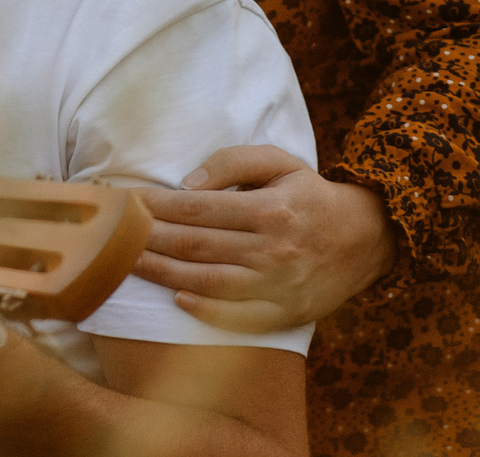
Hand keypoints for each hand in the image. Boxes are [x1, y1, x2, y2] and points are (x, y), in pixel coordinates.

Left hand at [134, 145, 396, 329]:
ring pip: (210, 282)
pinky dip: (207, 311)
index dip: (154, 205)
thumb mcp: (279, 162)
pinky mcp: (288, 313)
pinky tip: (177, 299)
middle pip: (196, 245)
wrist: (368, 238)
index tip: (123, 202)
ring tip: (127, 263)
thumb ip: (231, 163)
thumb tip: (187, 184)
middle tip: (110, 234)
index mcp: (270, 209)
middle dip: (147, 239)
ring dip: (163, 274)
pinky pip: (241, 317)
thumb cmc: (311, 195)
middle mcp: (274, 250)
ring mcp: (281, 286)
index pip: (197, 208)